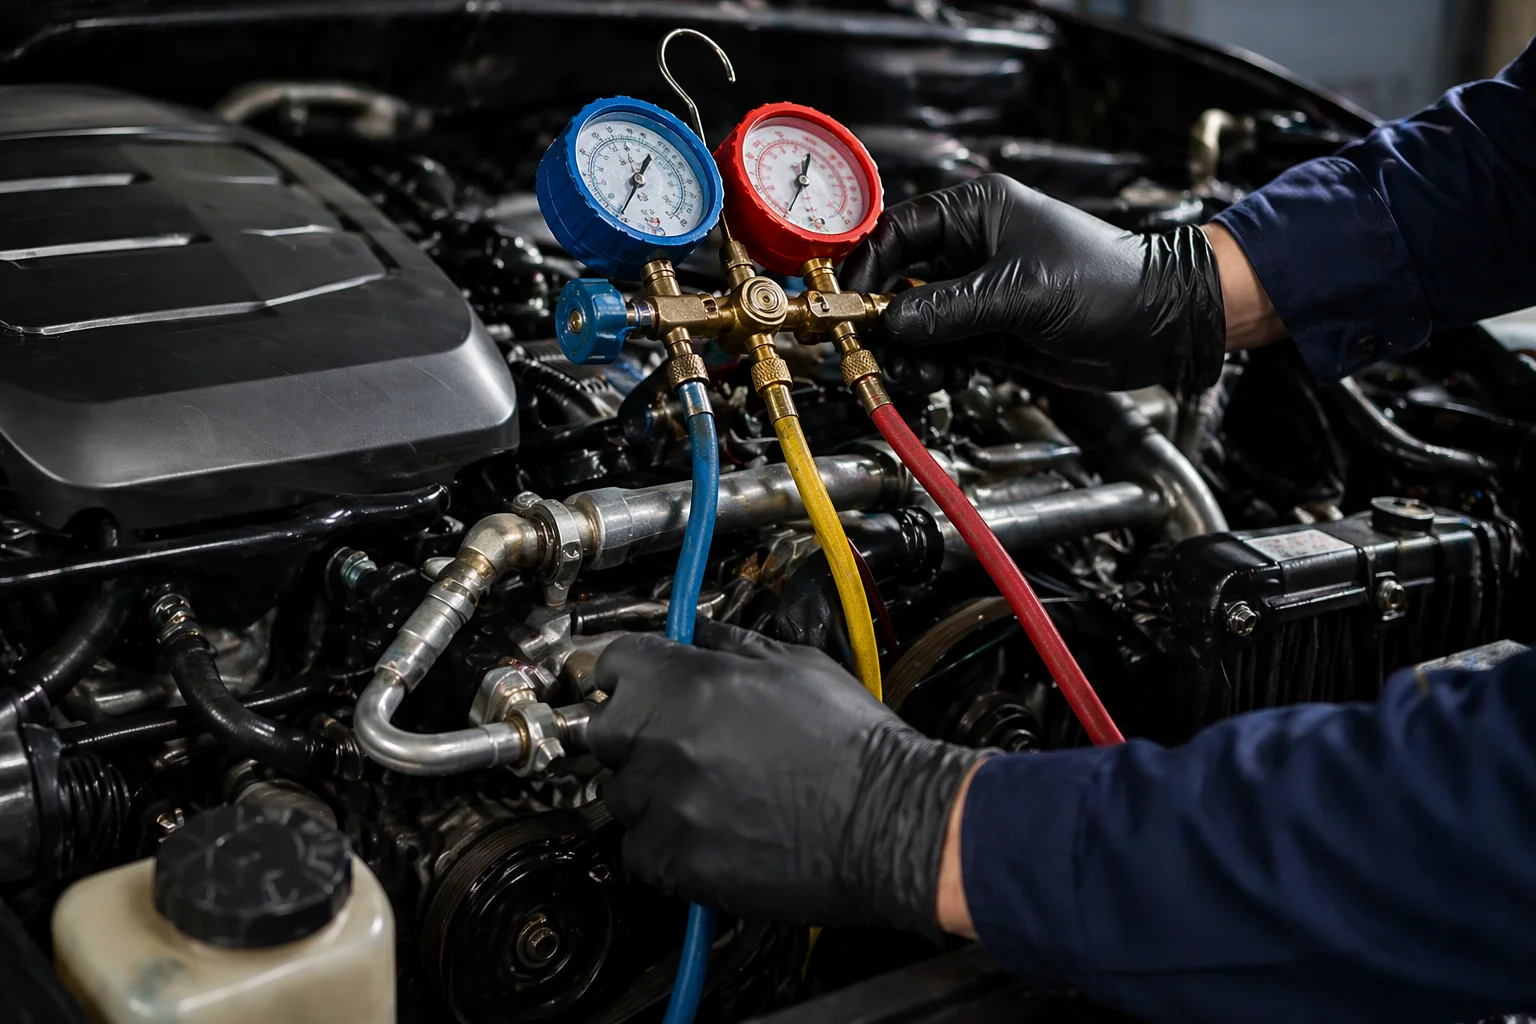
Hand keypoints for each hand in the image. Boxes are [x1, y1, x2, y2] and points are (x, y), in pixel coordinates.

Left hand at [588, 619, 988, 935]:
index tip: (634, 684)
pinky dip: (662, 843)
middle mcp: (662, 741)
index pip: (612, 664)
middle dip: (629, 733)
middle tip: (671, 742)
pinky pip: (638, 850)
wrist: (885, 821)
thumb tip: (692, 635)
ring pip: (620, 795)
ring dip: (650, 792)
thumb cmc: (850, 741)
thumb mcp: (794, 665)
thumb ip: (728, 646)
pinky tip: (707, 831)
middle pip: (600, 733)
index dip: (626, 673)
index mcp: (687, 683)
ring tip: (704, 792)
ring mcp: (663, 806)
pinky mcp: (673, 863)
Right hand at [841, 173, 1227, 390]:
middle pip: (900, 281)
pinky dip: (935, 368)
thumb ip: (952, 308)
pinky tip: (944, 378)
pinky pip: (943, 350)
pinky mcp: (991, 333)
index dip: (869, 268)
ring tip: (919, 372)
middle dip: (885, 319)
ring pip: (918, 323)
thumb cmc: (1107, 282)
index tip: (851, 304)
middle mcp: (972, 250)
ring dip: (910, 352)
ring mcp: (980, 294)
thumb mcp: (1023, 291)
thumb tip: (893, 322)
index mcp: (977, 213)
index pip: (899, 232)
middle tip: (873, 348)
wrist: (1160, 325)